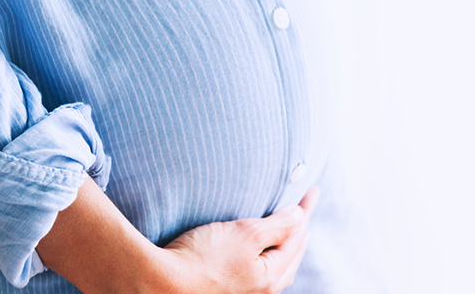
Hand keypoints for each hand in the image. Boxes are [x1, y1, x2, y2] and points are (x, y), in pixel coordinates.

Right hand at [152, 187, 320, 293]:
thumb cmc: (203, 257)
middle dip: (300, 229)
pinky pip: (261, 270)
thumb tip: (300, 216)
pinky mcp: (228, 289)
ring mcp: (246, 291)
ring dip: (286, 243)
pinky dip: (269, 254)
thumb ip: (277, 226)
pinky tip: (261, 252)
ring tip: (290, 230)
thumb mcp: (246, 235)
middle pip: (291, 254)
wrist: (163, 283)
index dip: (304, 211)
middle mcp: (263, 289)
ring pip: (277, 266)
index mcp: (272, 275)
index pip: (297, 237)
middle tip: (305, 207)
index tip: (310, 190)